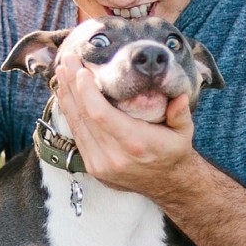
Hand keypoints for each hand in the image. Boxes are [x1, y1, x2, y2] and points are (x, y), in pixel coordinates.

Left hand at [54, 55, 197, 195]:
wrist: (166, 184)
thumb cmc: (172, 151)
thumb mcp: (183, 132)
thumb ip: (180, 113)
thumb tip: (179, 95)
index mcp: (134, 143)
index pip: (101, 114)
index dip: (86, 92)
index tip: (81, 71)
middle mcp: (113, 156)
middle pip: (83, 116)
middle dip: (72, 86)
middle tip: (67, 60)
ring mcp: (100, 164)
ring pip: (76, 125)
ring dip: (66, 97)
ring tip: (61, 73)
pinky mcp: (93, 167)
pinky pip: (76, 135)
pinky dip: (69, 113)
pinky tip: (65, 95)